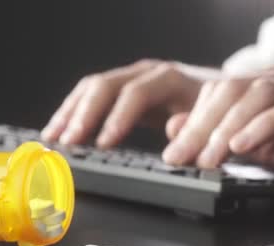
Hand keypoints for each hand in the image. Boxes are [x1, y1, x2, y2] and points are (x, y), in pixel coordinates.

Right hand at [41, 59, 215, 147]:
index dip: (118, 118)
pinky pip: (91, 96)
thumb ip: (197, 126)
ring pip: (92, 87)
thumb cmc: (217, 110)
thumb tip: (174, 130)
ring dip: (70, 113)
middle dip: (84, 114)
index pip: (137, 92)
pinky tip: (60, 130)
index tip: (103, 144)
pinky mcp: (122, 90)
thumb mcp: (215, 119)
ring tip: (53, 138)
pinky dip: (73, 113)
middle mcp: (146, 73)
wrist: (220, 93)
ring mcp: (132, 78)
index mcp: (170, 78)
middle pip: (106, 85)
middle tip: (67, 142)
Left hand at [162, 67, 273, 187]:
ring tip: (209, 158)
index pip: (218, 92)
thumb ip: (223, 140)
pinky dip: (264, 126)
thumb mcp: (262, 150)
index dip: (192, 120)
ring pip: (258, 93)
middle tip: (181, 158)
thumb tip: (176, 133)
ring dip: (227, 127)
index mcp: (265, 88)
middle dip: (201, 125)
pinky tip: (244, 146)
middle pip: (232, 89)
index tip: (174, 153)